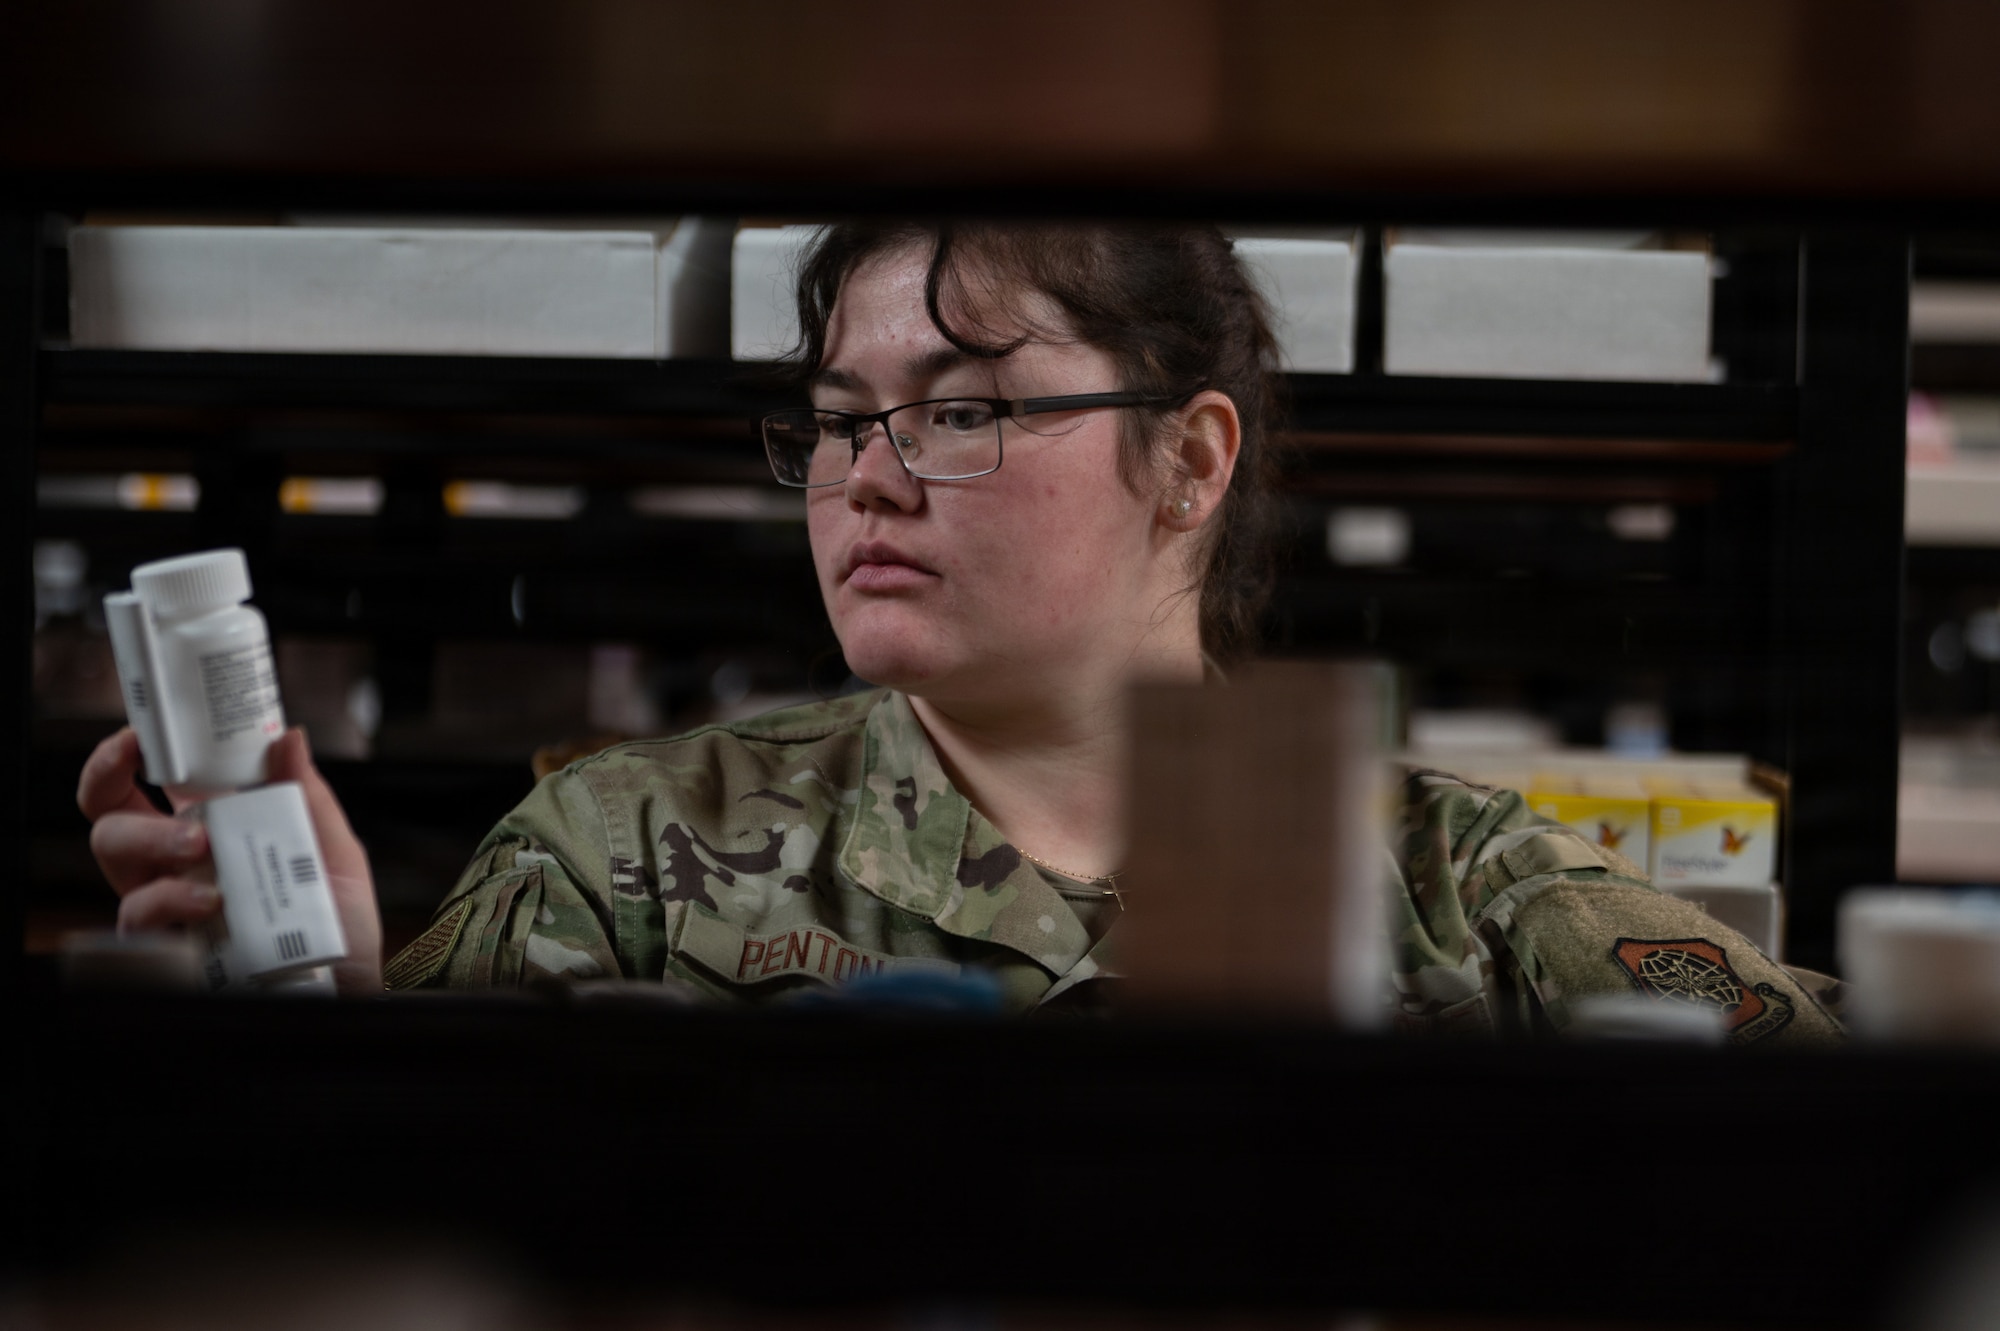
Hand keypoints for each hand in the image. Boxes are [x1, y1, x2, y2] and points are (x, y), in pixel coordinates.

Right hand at [79, 727, 384, 993]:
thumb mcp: (334, 852)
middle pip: (110, 813)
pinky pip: (136, 915)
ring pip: (112, 855)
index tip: (138, 734)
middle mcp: (178, 861)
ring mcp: (167, 901)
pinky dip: (166, 899)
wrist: (349, 986)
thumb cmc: (337, 920)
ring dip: (149, 838)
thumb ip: (308, 796)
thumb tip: (287, 735)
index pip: (146, 781)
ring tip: (200, 847)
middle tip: (162, 783)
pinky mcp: (166, 944)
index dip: (124, 753)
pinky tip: (207, 900)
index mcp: (213, 825)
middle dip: (112, 783)